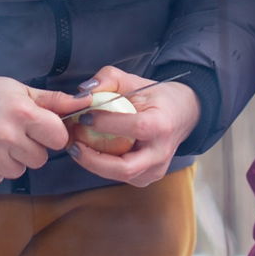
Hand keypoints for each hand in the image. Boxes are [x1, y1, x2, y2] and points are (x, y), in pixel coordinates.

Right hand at [0, 72, 90, 183]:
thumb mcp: (18, 90)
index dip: (49, 134)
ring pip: (17, 171)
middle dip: (28, 148)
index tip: (37, 129)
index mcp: (22, 112)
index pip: (58, 138)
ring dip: (8, 160)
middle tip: (9, 133)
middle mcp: (7, 135)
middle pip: (39, 159)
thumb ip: (53, 101)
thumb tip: (87, 103)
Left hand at [66, 65, 200, 187]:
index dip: (106, 124)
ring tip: (75, 145)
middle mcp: (161, 153)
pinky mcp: (146, 177)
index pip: (135, 128)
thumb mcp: (135, 81)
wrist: (182, 116)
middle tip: (72, 143)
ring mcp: (155, 170)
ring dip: (92, 163)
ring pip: (119, 175)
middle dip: (93, 159)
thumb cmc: (156, 98)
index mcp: (162, 125)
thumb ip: (108, 78)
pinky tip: (87, 151)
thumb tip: (83, 91)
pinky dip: (100, 165)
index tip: (83, 116)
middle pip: (125, 168)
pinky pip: (118, 175)